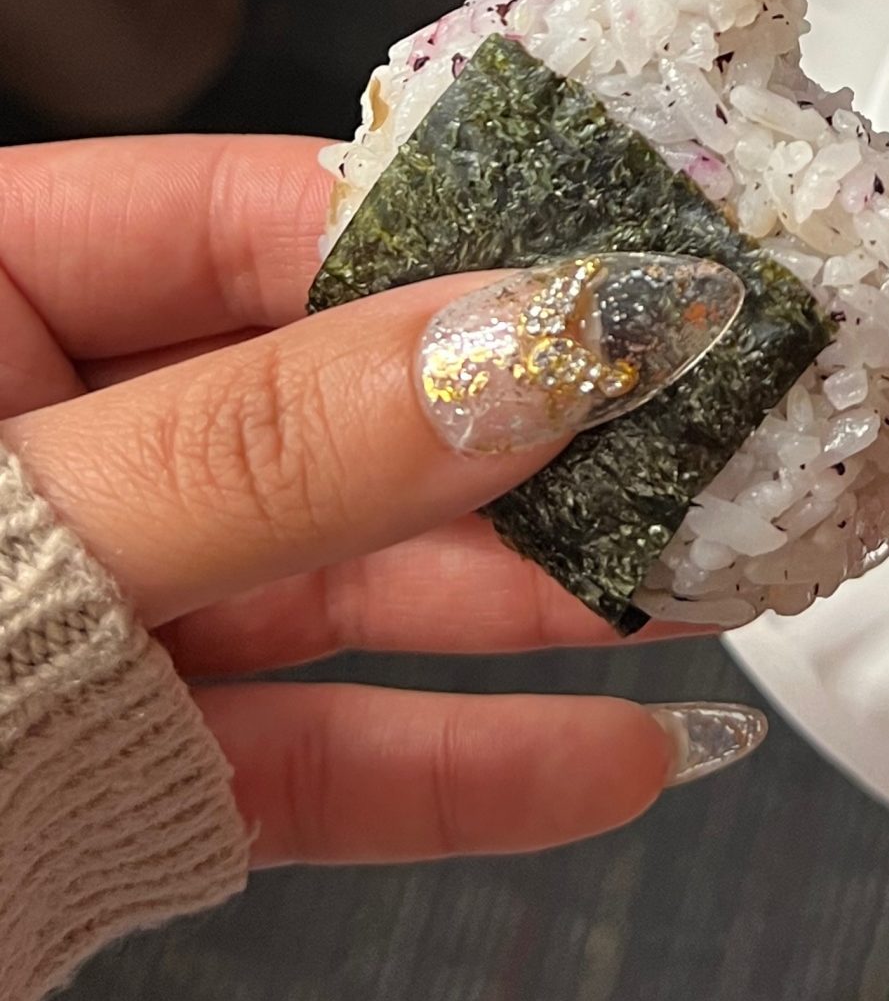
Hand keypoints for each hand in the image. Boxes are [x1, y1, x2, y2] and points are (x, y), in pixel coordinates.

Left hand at [0, 137, 755, 866]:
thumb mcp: (27, 540)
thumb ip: (268, 448)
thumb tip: (526, 342)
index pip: (241, 222)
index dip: (444, 239)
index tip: (619, 264)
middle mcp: (56, 454)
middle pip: (335, 403)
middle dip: (530, 431)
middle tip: (708, 416)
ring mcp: (98, 615)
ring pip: (352, 578)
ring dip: (539, 591)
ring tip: (706, 575)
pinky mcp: (127, 778)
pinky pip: (312, 760)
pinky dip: (461, 768)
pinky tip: (612, 757)